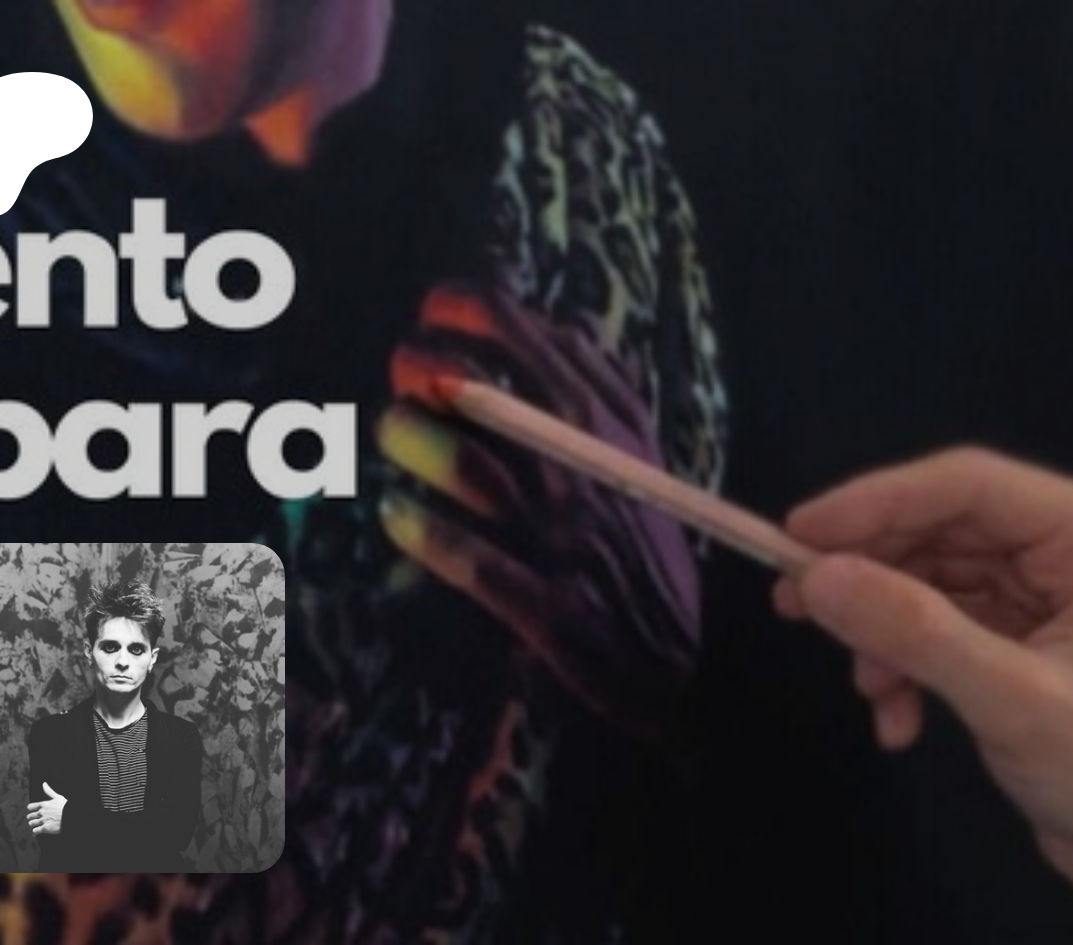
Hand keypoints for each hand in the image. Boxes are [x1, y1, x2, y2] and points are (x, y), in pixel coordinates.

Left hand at [26, 781, 65, 835]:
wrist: (72, 817)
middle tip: (36, 819)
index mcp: (43, 805)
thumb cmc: (66, 807)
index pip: (30, 807)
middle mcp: (41, 813)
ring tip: (37, 825)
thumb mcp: (58, 797)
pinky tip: (38, 832)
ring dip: (34, 824)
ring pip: (31, 823)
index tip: (33, 810)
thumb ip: (49, 791)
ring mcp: (42, 821)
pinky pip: (35, 831)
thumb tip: (44, 784)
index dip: (31, 809)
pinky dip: (35, 832)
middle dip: (32, 818)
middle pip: (30, 816)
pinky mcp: (45, 828)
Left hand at [379, 282, 700, 734]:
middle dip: (428, 364)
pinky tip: (396, 515)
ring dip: (413, 439)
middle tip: (403, 368)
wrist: (678, 668)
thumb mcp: (644, 462)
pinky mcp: (549, 607)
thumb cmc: (644, 552)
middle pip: (494, 393)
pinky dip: (423, 533)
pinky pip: (470, 561)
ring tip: (393, 430)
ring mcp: (567, 539)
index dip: (476, 310)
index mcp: (615, 433)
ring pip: (471, 467)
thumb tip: (570, 321)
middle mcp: (589, 474)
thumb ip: (609, 395)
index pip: (546, 342)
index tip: (436, 308)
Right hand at [772, 449, 1072, 944]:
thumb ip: (914, 632)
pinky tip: (898, 718)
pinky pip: (946, 628)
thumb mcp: (1013, 699)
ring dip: (890, 634)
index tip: (800, 532)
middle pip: (944, 531)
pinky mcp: (1027, 640)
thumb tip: (819, 579)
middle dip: (875, 575)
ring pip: (936, 582)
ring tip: (868, 688)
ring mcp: (1050, 595)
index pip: (969, 486)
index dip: (877, 502)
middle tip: (798, 603)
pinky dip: (911, 666)